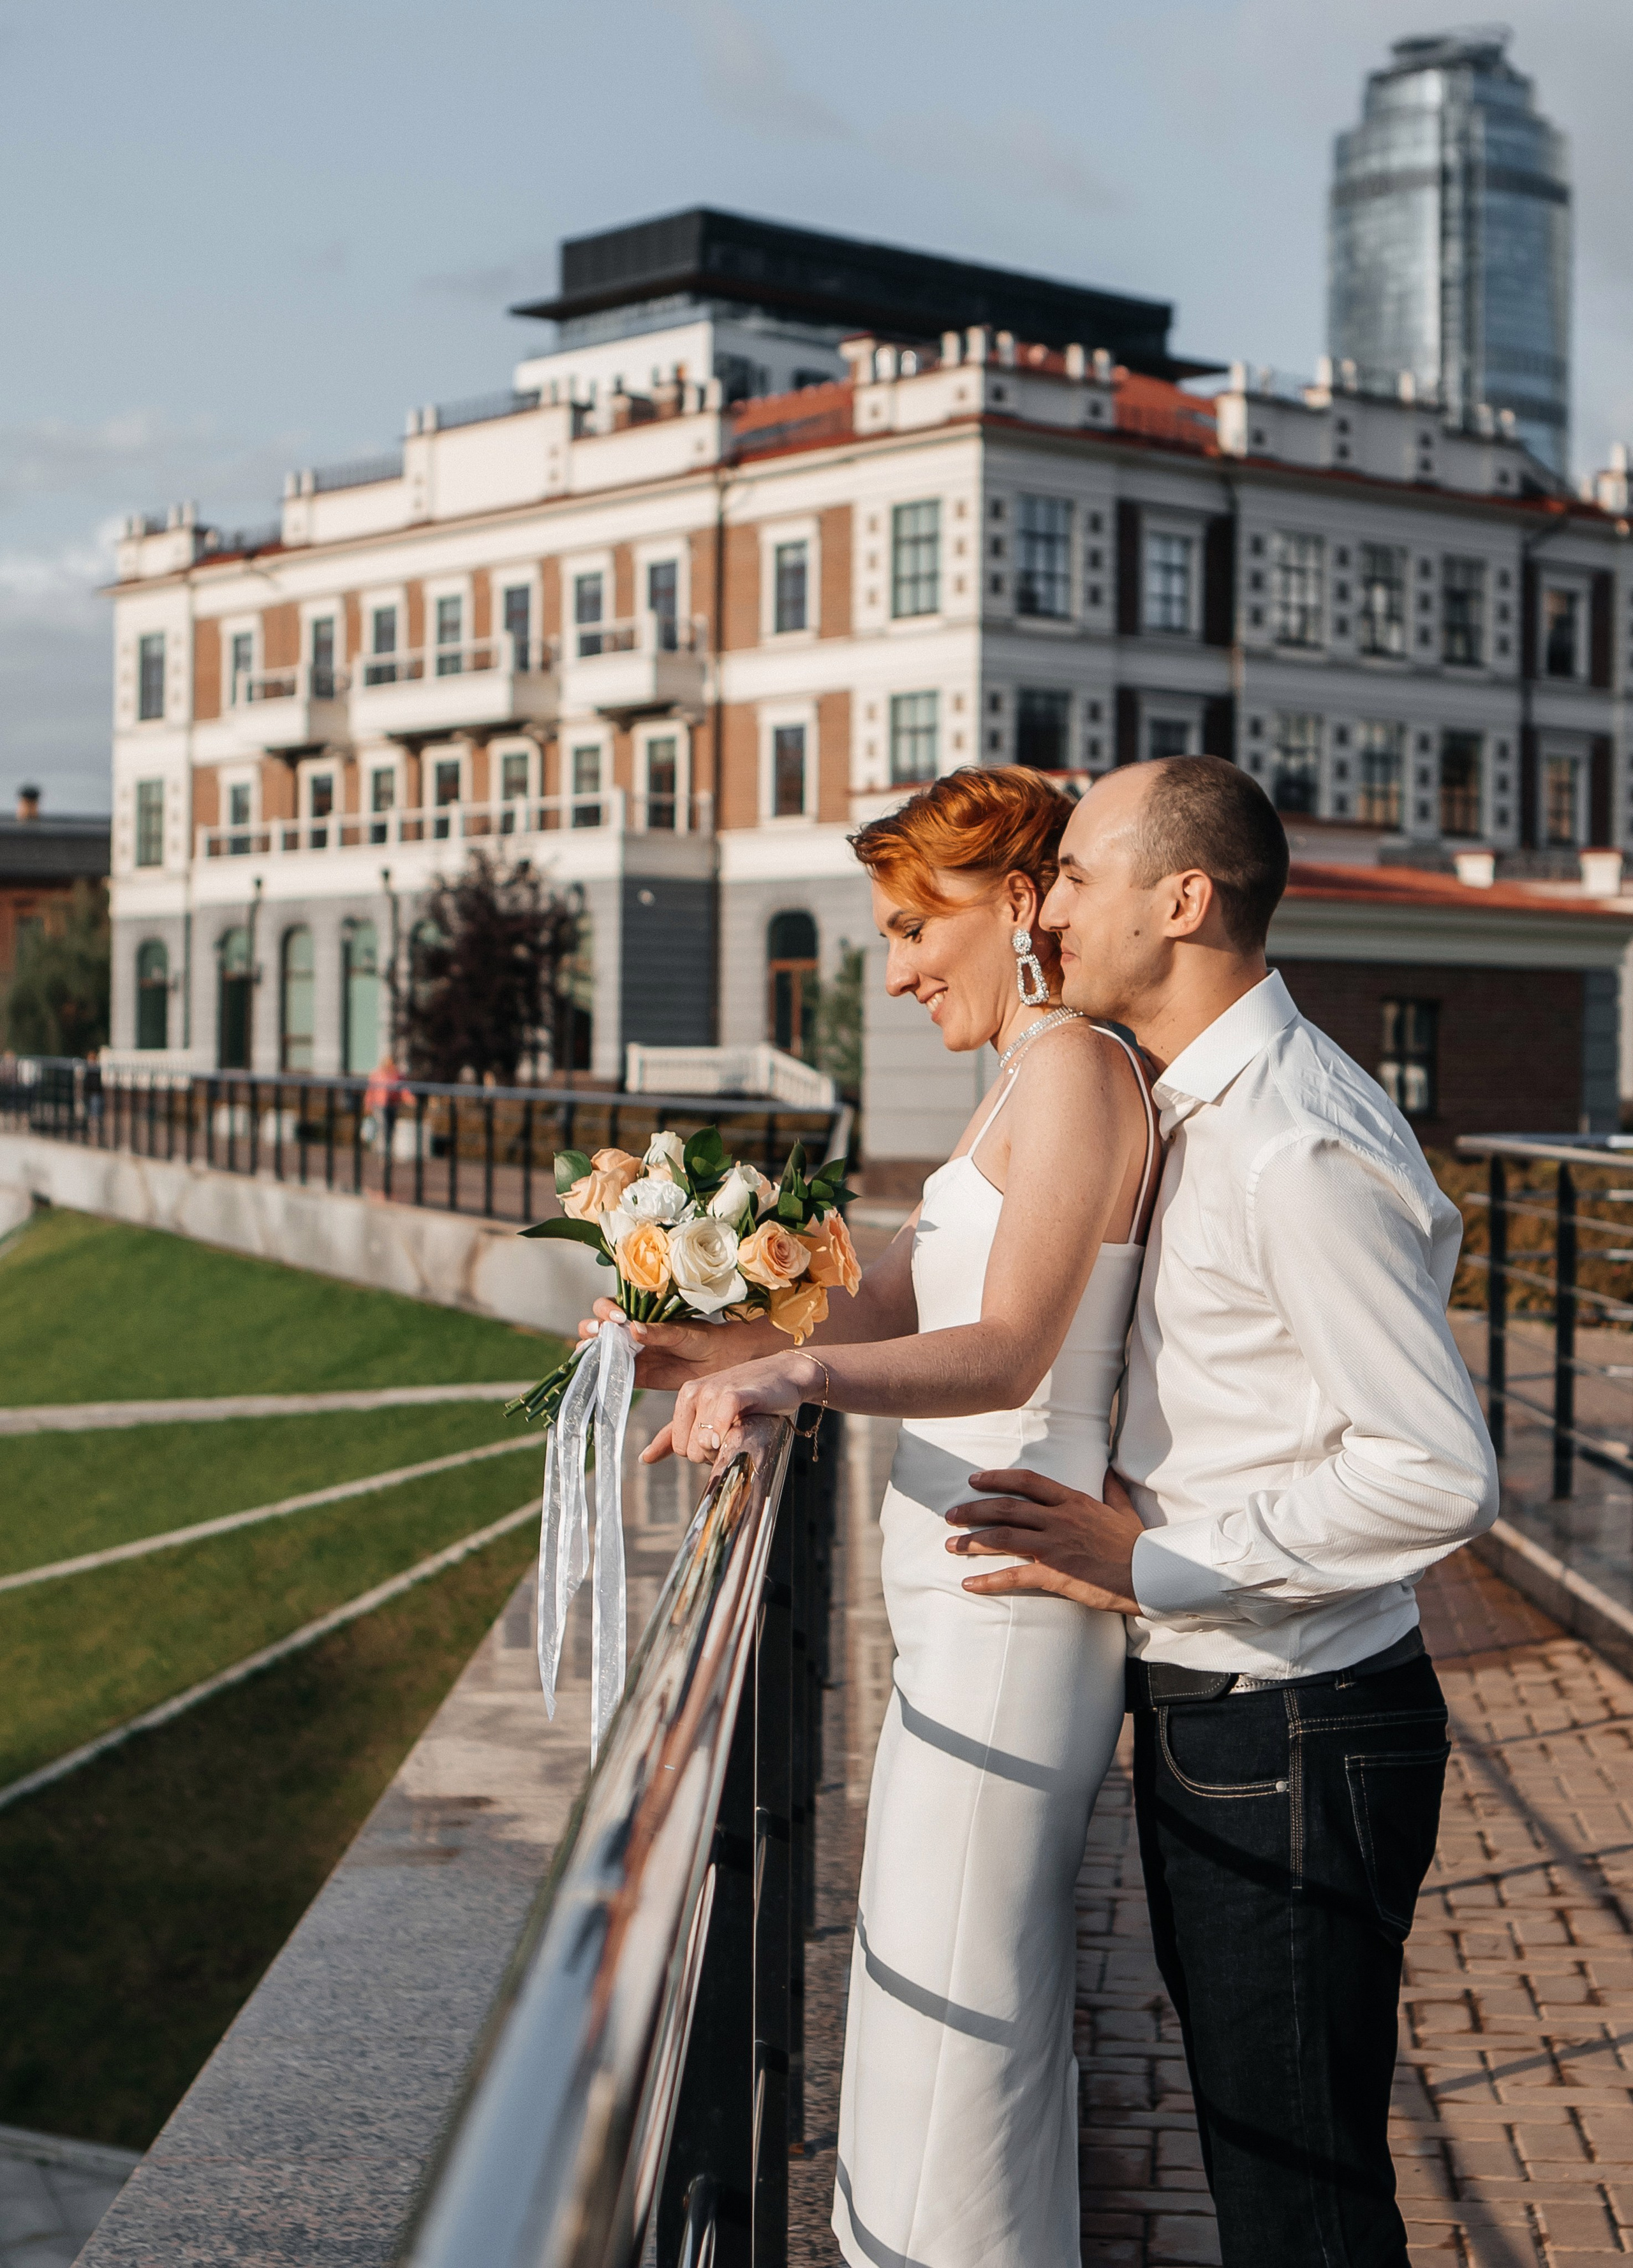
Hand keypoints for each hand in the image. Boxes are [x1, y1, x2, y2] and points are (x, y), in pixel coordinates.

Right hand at [577, 1299, 750, 1391]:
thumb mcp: (680, 1331)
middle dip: (590, 1328)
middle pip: (595, 1327)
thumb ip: (658, 1332)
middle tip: (599, 1332)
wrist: (716, 1361)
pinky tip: (598, 1375)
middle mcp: (627, 1332)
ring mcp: (628, 1354)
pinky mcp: (634, 1375)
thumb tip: (633, 1328)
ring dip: (590, 1352)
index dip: (606, 1310)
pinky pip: (613, 1375)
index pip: (609, 1307)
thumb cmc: (700, 1337)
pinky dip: (602, 1375)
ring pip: (599, 1351)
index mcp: (636, 1314)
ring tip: (592, 1353)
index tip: (619, 1317)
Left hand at [644, 1350, 823, 1464]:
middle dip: (714, 1453)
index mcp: (686, 1395)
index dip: (703, 1452)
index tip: (722, 1436)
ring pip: (704, 1445)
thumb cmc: (749, 1396)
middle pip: (691, 1450)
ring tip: (743, 1427)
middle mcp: (695, 1391)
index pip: (680, 1447)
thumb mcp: (707, 1412)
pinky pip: (719, 1426)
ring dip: (726, 1447)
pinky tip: (741, 1426)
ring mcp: (714, 1391)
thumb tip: (644, 1458)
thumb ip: (675, 1434)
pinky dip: (728, 1435)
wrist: (786, 1374)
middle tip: (735, 1433)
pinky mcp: (735, 1394)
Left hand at [944, 1467, 1142, 1614]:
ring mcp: (1056, 1546)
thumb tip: (1110, 1468)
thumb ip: (1111, 1488)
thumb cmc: (1138, 1544)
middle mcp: (1059, 1519)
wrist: (1151, 1574)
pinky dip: (988, 1580)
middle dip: (973, 1510)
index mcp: (1073, 1501)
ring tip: (950, 1546)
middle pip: (1005, 1509)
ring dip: (972, 1542)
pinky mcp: (1056, 1573)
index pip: (1027, 1482)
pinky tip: (969, 1584)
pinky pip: (1014, 1575)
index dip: (996, 1478)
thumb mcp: (1124, 1510)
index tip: (974, 1480)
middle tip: (949, 1514)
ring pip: (1003, 1538)